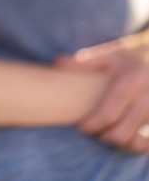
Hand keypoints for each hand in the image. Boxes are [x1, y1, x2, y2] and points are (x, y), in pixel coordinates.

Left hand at [55, 31, 148, 152]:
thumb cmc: (130, 55)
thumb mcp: (109, 53)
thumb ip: (84, 60)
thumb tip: (56, 62)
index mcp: (132, 81)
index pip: (109, 113)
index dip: (93, 124)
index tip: (82, 127)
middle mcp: (147, 98)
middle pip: (122, 133)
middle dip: (104, 136)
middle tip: (93, 131)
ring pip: (137, 141)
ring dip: (119, 141)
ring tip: (106, 133)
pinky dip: (137, 144)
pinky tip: (127, 136)